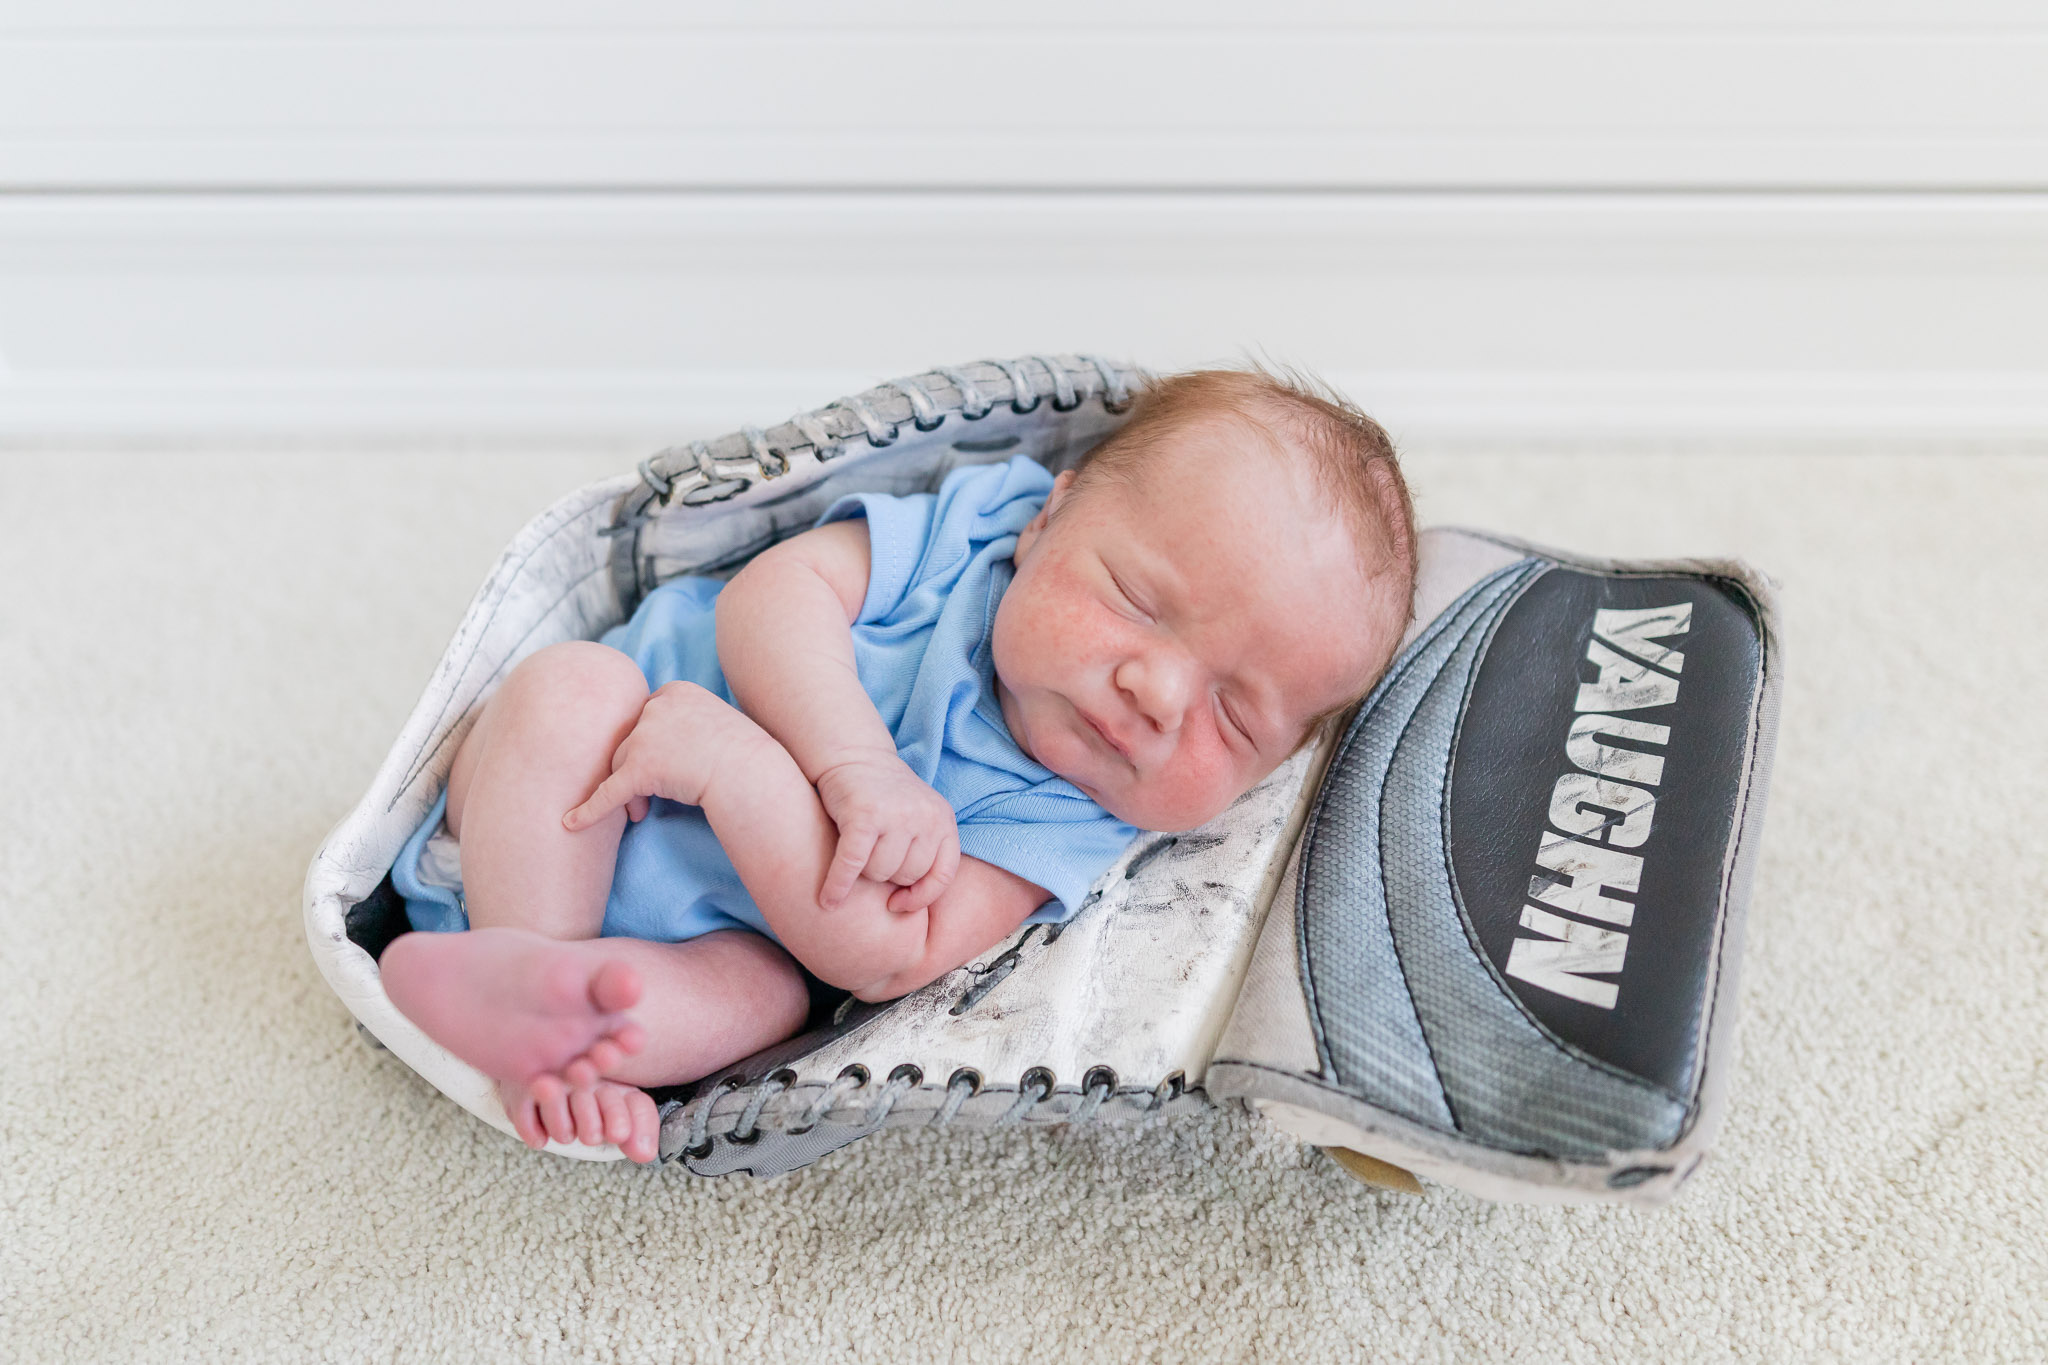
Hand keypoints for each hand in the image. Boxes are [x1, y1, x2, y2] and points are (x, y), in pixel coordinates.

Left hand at [562, 682, 758, 830]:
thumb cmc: (745, 755)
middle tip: (644, 801)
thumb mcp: (717, 721)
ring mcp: (646, 736)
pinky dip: (589, 810)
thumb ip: (688, 720)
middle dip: (634, 772)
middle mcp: (656, 708)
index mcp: (675, 691)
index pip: (646, 718)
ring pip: (620, 765)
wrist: (754, 774)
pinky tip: (571, 823)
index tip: (659, 764)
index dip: (648, 744)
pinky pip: (609, 793)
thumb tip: (670, 740)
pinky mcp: (640, 767)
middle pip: (629, 741)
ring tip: (640, 815)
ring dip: (628, 793)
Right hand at [812, 751, 960, 913]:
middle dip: (885, 875)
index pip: (943, 874)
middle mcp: (924, 817)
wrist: (854, 755)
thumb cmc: (884, 797)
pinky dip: (838, 886)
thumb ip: (924, 850)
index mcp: (943, 819)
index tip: (898, 904)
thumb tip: (909, 905)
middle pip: (906, 876)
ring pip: (880, 873)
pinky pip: (852, 865)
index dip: (921, 897)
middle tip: (870, 855)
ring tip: (856, 851)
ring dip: (863, 872)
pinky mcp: (864, 816)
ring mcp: (896, 816)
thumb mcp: (918, 817)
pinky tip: (828, 900)